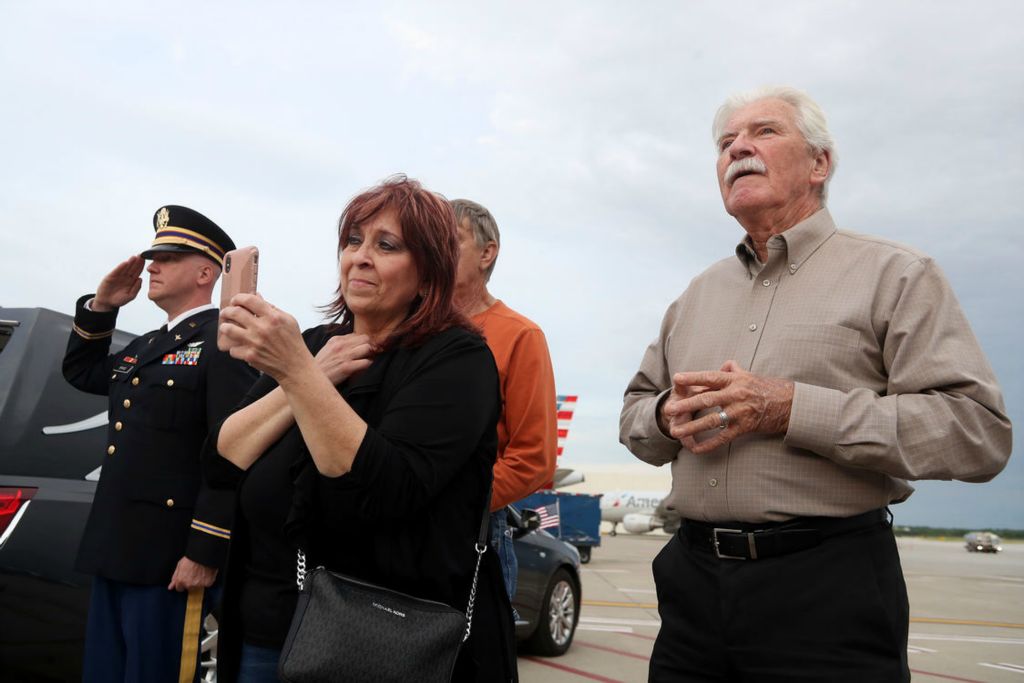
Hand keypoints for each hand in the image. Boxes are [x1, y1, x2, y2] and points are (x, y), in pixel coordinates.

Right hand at [92, 256, 144, 310]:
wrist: (107, 302)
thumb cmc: (119, 299)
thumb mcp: (130, 296)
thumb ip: (136, 288)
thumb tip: (140, 279)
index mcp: (132, 280)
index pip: (138, 271)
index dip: (141, 266)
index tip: (146, 260)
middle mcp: (125, 277)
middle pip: (132, 268)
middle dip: (137, 262)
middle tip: (142, 255)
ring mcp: (118, 276)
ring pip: (125, 268)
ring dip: (130, 262)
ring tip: (135, 257)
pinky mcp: (110, 277)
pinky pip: (117, 271)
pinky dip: (121, 267)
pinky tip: (125, 263)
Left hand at [167, 556, 216, 591]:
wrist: (203, 555)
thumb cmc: (191, 558)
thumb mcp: (180, 565)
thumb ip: (175, 577)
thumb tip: (170, 587)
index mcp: (181, 581)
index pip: (179, 588)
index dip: (182, 583)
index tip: (185, 579)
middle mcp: (189, 584)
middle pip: (189, 588)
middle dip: (191, 582)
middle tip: (194, 573)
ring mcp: (199, 585)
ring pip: (198, 586)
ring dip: (199, 581)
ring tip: (201, 572)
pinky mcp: (207, 583)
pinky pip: (207, 584)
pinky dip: (207, 580)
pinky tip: (207, 573)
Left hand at [217, 294, 306, 379]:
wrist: (295, 366)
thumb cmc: (293, 342)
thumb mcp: (288, 320)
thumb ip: (272, 308)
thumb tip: (257, 296)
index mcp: (273, 317)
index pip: (249, 300)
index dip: (239, 298)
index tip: (236, 300)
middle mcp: (262, 328)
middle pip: (235, 312)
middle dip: (227, 311)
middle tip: (226, 313)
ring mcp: (255, 342)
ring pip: (228, 329)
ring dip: (225, 327)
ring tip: (226, 327)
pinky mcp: (250, 356)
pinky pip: (233, 349)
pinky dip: (235, 348)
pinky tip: (240, 347)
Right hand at [314, 333, 376, 384]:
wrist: (311, 379)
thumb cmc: (321, 366)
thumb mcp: (328, 349)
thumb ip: (340, 344)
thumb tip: (354, 343)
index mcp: (336, 339)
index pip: (357, 334)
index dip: (362, 342)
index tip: (362, 349)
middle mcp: (340, 345)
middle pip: (365, 338)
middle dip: (369, 346)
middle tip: (368, 354)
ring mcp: (344, 356)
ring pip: (367, 347)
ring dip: (370, 354)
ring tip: (365, 360)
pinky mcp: (347, 367)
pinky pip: (366, 362)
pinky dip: (367, 365)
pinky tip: (362, 368)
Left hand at [666, 360, 793, 454]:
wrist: (790, 404)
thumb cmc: (768, 388)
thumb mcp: (750, 375)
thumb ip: (733, 370)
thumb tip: (723, 366)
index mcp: (735, 380)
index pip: (710, 377)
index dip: (693, 378)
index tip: (676, 378)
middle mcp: (736, 394)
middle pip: (706, 399)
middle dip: (686, 405)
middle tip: (668, 409)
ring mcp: (740, 412)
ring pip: (712, 420)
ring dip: (692, 426)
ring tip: (675, 431)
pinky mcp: (745, 427)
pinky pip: (723, 437)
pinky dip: (708, 444)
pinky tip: (695, 448)